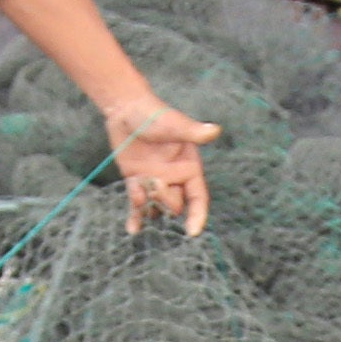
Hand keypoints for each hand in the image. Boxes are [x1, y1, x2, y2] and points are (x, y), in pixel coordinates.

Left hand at [101, 96, 219, 234]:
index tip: (192, 232)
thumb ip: (192, 132)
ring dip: (148, 208)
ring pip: (157, 208)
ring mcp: (155, 181)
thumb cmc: (154, 113)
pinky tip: (132, 228)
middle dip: (165, 201)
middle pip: (176, 204)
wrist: (126, 109)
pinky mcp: (136, 181)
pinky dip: (135, 217)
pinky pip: (138, 204)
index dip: (197, 215)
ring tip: (138, 190)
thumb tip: (214, 130)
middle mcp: (174, 177)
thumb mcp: (173, 124)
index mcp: (189, 167)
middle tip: (152, 183)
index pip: (198, 197)